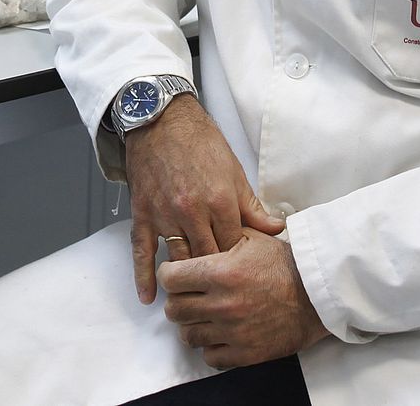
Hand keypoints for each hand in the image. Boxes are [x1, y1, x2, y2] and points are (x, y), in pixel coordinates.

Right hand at [124, 96, 283, 304]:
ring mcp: (165, 215)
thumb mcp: (234, 170)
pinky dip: (144, 276)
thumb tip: (276, 229)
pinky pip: (142, 252)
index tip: (243, 273)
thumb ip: (252, 206)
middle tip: (222, 291)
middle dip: (216, 275)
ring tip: (194, 300)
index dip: (239, 262)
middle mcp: (192, 212)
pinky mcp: (143, 214)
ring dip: (187, 280)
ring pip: (179, 259)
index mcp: (220, 200)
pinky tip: (149, 297)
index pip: (234, 247)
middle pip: (207, 258)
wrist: (160, 119)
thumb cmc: (199, 142)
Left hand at [160, 228, 329, 368]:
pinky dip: (211, 346)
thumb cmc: (284, 264)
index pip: (170, 279)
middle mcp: (222, 304)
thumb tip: (195, 234)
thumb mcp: (252, 238)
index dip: (170, 275)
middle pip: (174, 309)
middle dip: (178, 300)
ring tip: (205, 315)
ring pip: (188, 335)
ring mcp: (233, 332)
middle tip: (189, 295)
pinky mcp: (245, 353)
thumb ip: (220, 235)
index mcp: (220, 272)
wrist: (317, 295)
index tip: (176, 275)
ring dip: (192, 324)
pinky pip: (210, 357)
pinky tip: (220, 333)